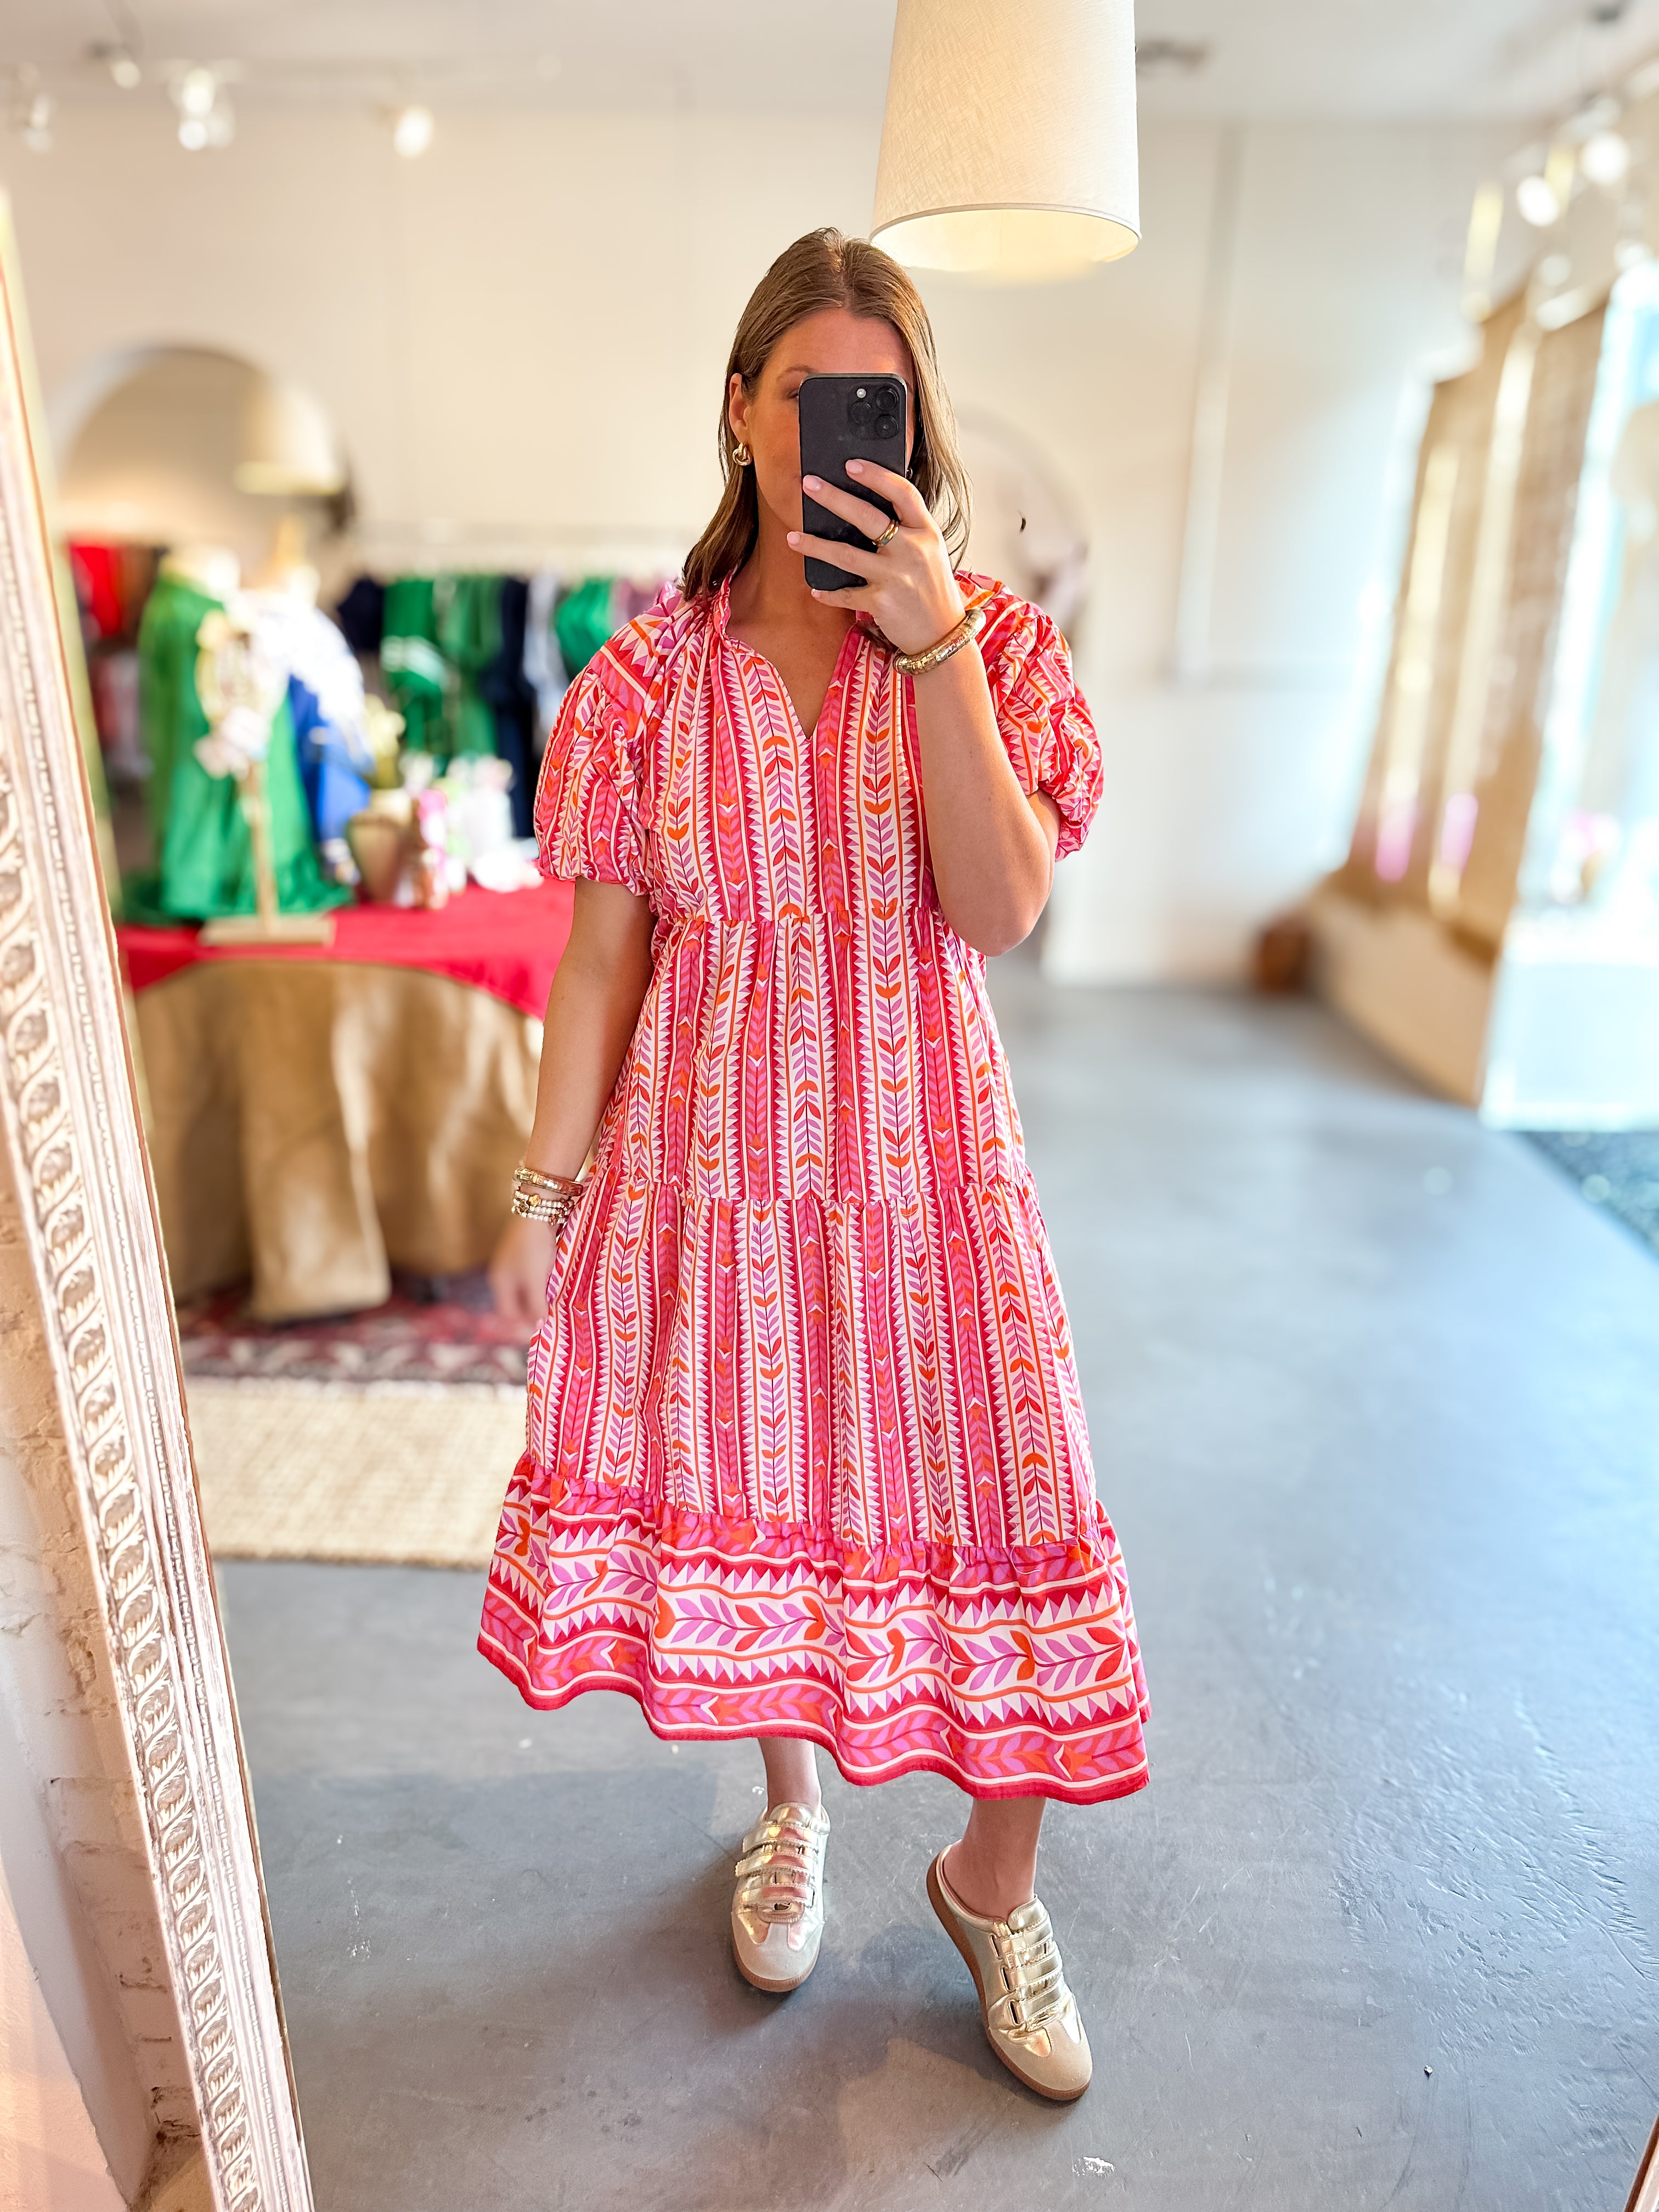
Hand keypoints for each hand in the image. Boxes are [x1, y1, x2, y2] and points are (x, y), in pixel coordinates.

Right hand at [489, 1212, 555, 1337]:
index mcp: (500, 1281)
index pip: (508, 1313)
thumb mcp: (534, 1278)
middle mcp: (504, 1274)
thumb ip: (536, 1303)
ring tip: (558, 1304)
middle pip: (517, 1302)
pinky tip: (558, 1285)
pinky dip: (545, 1284)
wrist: (538, 1209)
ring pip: (527, 1290)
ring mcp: (515, 1263)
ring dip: (541, 1298)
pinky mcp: (528, 1254)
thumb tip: (539, 1324)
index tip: (544, 1328)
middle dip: (533, 1311)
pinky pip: (535, 1277)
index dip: (524, 1323)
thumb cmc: (533, 1246)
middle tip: (553, 1318)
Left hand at [788, 460, 965, 656]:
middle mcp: (912, 550)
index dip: (875, 475)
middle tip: (808, 484)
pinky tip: (816, 590)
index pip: (902, 493)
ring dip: (815, 545)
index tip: (851, 464)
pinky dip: (828, 593)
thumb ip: (908, 530)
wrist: (942, 635)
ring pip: (845, 554)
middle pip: (866, 516)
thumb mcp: (930, 552)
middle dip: (833, 497)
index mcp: (926, 532)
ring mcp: (896, 576)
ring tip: (792, 537)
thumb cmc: (932, 590)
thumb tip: (866, 510)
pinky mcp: (882, 602)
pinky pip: (845, 593)